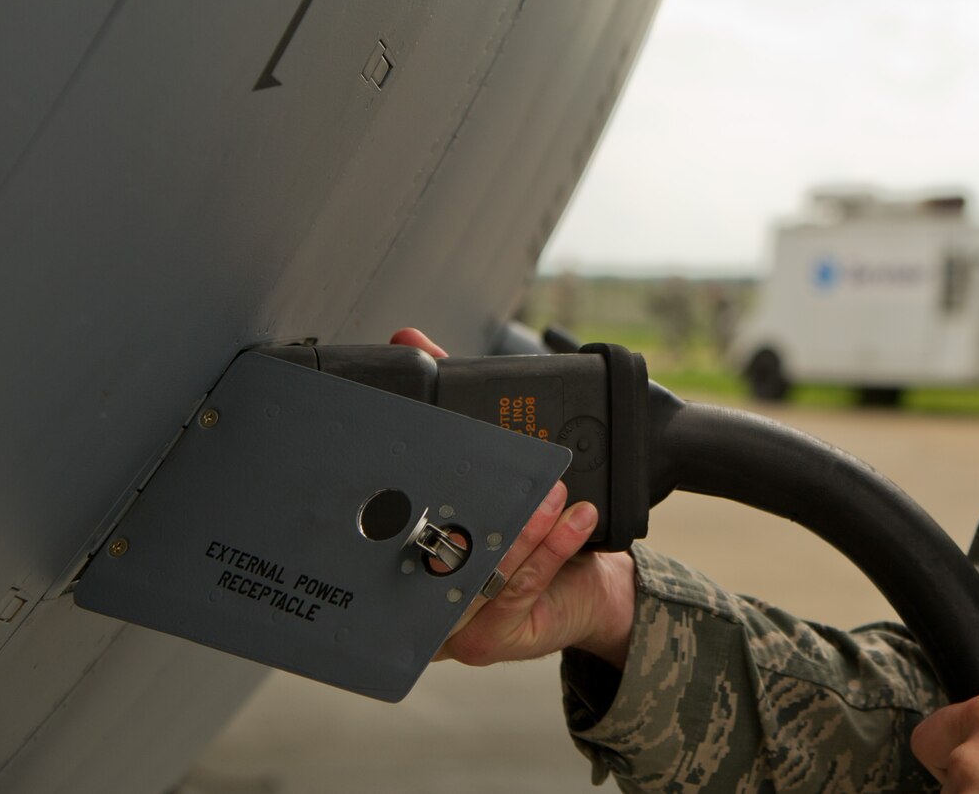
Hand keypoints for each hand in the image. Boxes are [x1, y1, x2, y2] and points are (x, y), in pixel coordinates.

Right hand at [390, 328, 636, 667]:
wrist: (590, 592)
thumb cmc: (529, 527)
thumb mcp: (492, 468)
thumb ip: (453, 410)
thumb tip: (410, 340)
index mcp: (399, 550)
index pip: (389, 515)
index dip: (400, 482)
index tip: (416, 448)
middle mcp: (412, 595)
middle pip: (431, 547)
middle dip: (472, 506)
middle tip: (505, 472)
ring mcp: (448, 625)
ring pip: (479, 570)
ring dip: (520, 525)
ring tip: (551, 489)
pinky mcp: (491, 638)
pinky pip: (521, 586)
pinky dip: (552, 546)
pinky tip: (575, 516)